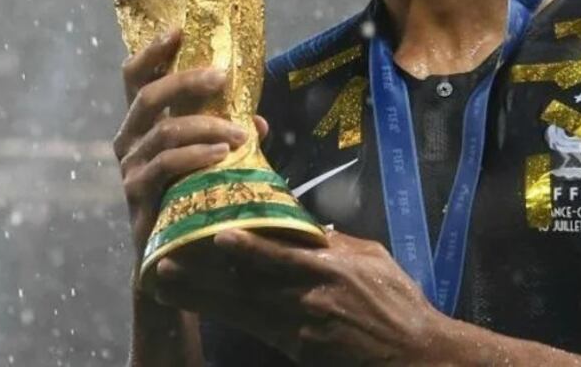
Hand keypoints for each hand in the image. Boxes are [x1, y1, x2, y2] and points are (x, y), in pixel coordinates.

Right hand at [114, 30, 269, 278]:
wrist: (176, 257)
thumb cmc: (193, 198)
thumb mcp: (214, 161)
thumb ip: (230, 137)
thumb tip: (259, 121)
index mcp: (143, 124)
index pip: (136, 78)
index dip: (152, 52)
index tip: (177, 29)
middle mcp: (130, 140)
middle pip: (147, 96)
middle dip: (186, 81)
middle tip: (222, 76)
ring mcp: (131, 168)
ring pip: (162, 131)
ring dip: (205, 126)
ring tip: (238, 134)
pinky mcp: (138, 196)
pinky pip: (165, 166)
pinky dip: (195, 156)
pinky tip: (221, 156)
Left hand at [155, 228, 444, 365]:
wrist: (415, 355)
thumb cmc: (399, 303)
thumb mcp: (374, 259)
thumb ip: (337, 243)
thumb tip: (308, 227)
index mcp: (331, 267)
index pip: (282, 252)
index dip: (248, 247)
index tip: (217, 234)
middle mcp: (310, 296)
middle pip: (248, 283)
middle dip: (205, 275)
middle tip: (165, 264)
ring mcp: (302, 326)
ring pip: (242, 308)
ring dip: (202, 297)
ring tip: (167, 286)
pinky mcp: (299, 348)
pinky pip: (257, 327)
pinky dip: (230, 315)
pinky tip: (206, 308)